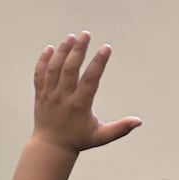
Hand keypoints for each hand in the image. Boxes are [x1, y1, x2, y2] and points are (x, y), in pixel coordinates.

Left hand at [31, 32, 140, 153]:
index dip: (98, 63)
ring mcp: (49, 94)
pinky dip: (43, 61)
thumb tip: (139, 121)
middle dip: (78, 50)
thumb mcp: (101, 136)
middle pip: (70, 69)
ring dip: (62, 52)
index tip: (106, 48)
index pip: (90, 80)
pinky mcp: (40, 94)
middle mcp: (63, 97)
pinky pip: (39, 74)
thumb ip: (120, 128)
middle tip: (86, 34)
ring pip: (54, 69)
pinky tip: (50, 48)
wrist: (50, 146)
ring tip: (71, 37)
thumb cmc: (78, 140)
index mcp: (79, 105)